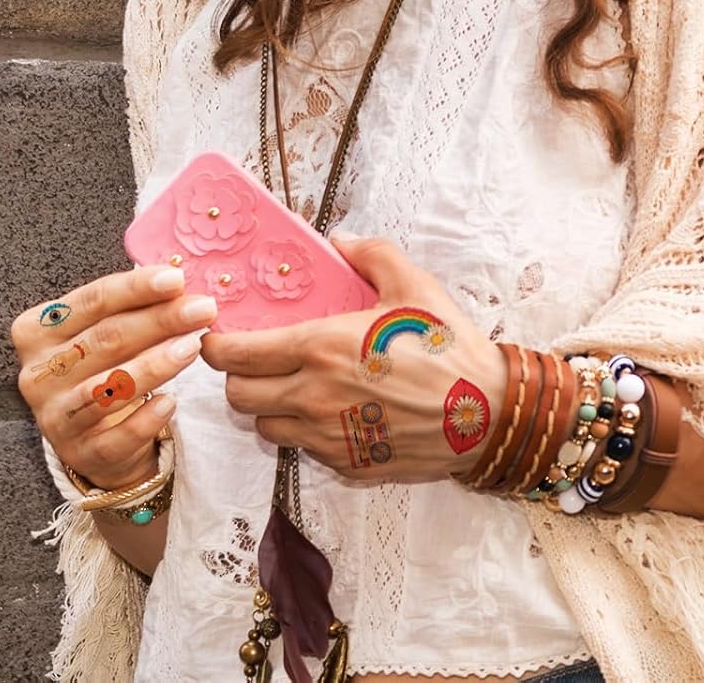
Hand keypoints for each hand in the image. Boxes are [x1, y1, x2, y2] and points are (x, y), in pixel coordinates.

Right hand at [10, 263, 219, 490]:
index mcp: (38, 330)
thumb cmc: (102, 363)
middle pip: (104, 339)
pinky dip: (145, 419)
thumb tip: (179, 285)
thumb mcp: (105, 328)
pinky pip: (116, 437)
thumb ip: (133, 306)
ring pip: (106, 389)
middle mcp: (37, 373)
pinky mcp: (78, 452)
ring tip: (193, 346)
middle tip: (203, 310)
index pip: (91, 301)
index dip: (136, 288)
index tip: (176, 279)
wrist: (92, 432)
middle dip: (159, 321)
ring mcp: (54, 417)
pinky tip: (171, 403)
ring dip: (154, 365)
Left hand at [198, 234, 508, 484]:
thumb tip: (339, 239)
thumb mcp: (414, 286)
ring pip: (264, 427)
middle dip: (237, 376)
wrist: (486, 413)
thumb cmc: (448, 347)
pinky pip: (302, 450)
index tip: (219, 335)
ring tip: (293, 386)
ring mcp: (327, 438)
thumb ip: (371, 255)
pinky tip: (331, 410)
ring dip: (268, 407)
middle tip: (256, 359)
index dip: (217, 345)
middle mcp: (313, 397)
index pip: (235, 355)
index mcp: (321, 348)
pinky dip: (304, 432)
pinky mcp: (346, 465)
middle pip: (238, 396)